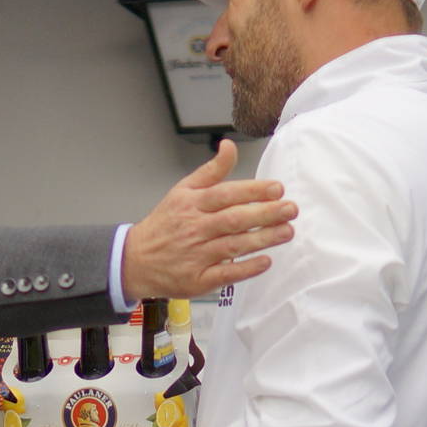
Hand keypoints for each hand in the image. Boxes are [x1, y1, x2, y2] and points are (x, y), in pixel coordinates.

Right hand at [121, 140, 296, 301]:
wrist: (136, 260)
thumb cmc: (165, 224)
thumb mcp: (183, 190)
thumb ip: (211, 171)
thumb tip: (229, 146)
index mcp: (192, 204)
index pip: (226, 194)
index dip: (253, 191)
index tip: (277, 189)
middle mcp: (194, 228)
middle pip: (233, 220)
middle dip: (265, 214)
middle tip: (291, 210)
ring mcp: (196, 256)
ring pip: (233, 246)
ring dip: (262, 239)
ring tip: (287, 232)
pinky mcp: (197, 280)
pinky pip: (225, 275)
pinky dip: (245, 268)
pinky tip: (265, 261)